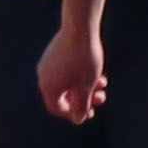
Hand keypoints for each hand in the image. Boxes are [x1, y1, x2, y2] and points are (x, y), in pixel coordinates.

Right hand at [36, 5, 105, 122]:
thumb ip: (81, 104)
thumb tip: (78, 120)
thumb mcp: (87, 85)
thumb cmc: (84, 59)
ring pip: (68, 82)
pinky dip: (80, 74)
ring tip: (104, 83)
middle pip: (64, 95)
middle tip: (102, 97)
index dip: (73, 113)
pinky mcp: (53, 54)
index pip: (57, 108)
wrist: (80, 28)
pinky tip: (97, 71)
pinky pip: (66, 70)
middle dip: (84, 98)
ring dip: (86, 86)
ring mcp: (47, 64)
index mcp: (48, 87)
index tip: (90, 112)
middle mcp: (43, 76)